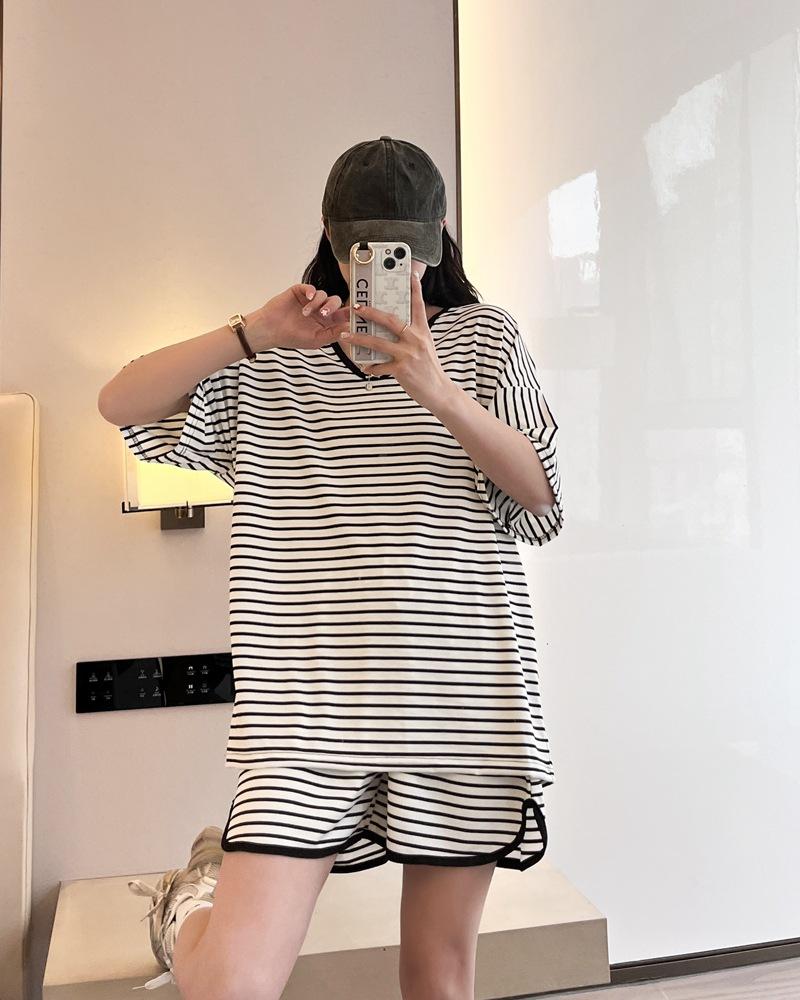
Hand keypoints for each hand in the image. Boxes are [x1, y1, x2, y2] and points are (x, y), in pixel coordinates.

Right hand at [249, 283, 350, 351]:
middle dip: (332, 306)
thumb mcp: (316, 340)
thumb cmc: (292, 337)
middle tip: (324, 313)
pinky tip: (309, 298)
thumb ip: (334, 334)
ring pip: (323, 295)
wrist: (270, 330)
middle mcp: (320, 310)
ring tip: (305, 313)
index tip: (354, 312)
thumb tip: (350, 328)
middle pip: (335, 302)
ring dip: (317, 303)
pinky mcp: (300, 292)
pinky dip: (311, 291)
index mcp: (326, 322)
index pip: (342, 315)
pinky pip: (311, 288)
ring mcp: (310, 300)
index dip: (349, 312)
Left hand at [340, 270, 455, 410]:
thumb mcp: (425, 346)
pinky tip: (365, 367)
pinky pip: (380, 366)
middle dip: (371, 312)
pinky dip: (370, 367)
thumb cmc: (429, 368)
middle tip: (356, 307)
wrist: (439, 391)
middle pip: (390, 320)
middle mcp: (416, 339)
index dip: (414, 289)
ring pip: (378, 342)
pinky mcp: (402, 369)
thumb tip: (392, 325)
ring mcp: (408, 354)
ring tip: (345, 335)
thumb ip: (412, 335)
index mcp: (423, 331)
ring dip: (359, 338)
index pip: (418, 305)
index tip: (411, 274)